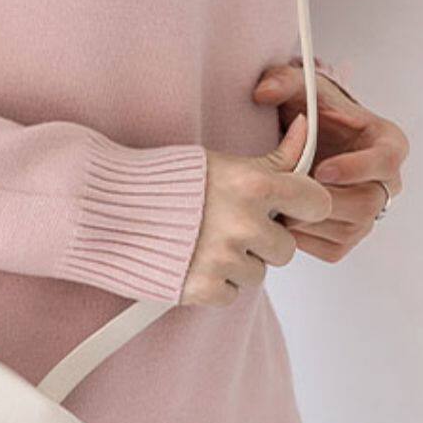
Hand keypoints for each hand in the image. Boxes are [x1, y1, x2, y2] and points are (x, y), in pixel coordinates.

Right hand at [178, 113, 334, 306]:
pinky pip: (231, 294)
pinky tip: (192, 259)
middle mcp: (244, 224)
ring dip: (238, 262)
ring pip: (258, 273)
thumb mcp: (222, 161)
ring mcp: (224, 259)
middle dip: (265, 240)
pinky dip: (215, 282)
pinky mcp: (203, 289)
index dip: (306, 207)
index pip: (317, 203)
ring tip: (206, 241)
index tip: (292, 208)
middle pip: (287, 247)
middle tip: (233, 225)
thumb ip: (273, 157)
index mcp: (253, 184)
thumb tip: (304, 128)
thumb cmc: (161, 180)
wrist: (106, 209)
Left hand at [250, 62, 408, 261]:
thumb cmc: (313, 113)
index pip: (385, 162)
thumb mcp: (300, 89)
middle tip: (288, 192)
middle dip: (325, 199)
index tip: (321, 169)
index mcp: (389, 144)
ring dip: (311, 218)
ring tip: (278, 201)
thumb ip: (282, 81)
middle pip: (367, 203)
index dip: (355, 169)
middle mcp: (388, 183)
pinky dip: (305, 237)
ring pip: (349, 229)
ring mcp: (372, 213)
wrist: (307, 143)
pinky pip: (332, 247)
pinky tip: (283, 215)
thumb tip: (263, 92)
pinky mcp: (351, 236)